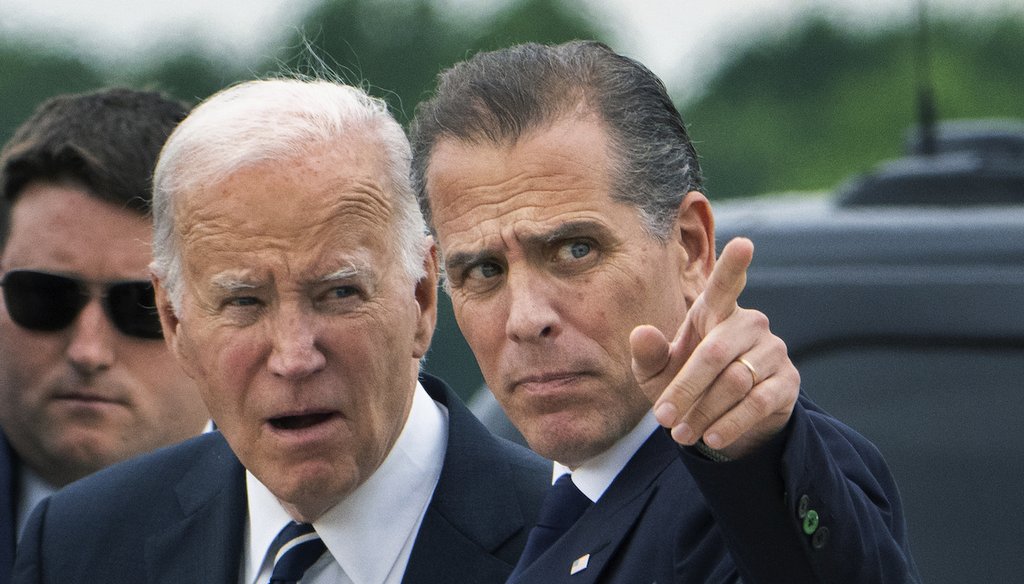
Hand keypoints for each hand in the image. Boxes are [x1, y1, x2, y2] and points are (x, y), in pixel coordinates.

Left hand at [630, 237, 799, 458]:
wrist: (722, 419)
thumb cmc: (684, 383)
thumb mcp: (657, 373)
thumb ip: (647, 354)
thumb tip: (641, 333)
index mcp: (715, 311)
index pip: (726, 284)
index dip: (734, 265)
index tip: (744, 243)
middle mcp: (749, 324)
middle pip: (714, 354)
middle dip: (684, 390)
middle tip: (662, 419)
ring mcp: (772, 351)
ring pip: (735, 382)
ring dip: (703, 412)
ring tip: (681, 434)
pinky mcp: (787, 381)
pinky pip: (758, 402)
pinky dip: (730, 423)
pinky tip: (712, 438)